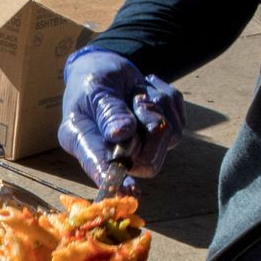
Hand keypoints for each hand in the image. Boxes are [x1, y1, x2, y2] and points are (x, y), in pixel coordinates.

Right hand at [58, 47, 185, 191]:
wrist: (108, 67)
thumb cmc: (93, 78)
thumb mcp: (95, 87)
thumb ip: (108, 110)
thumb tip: (122, 134)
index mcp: (82, 141)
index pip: (98, 165)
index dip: (114, 179)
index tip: (129, 193)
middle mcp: (110, 152)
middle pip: (146, 161)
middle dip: (150, 126)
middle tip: (139, 100)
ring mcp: (138, 148)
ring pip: (167, 140)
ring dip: (158, 108)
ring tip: (139, 93)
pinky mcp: (158, 138)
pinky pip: (178, 124)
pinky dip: (168, 101)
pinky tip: (148, 91)